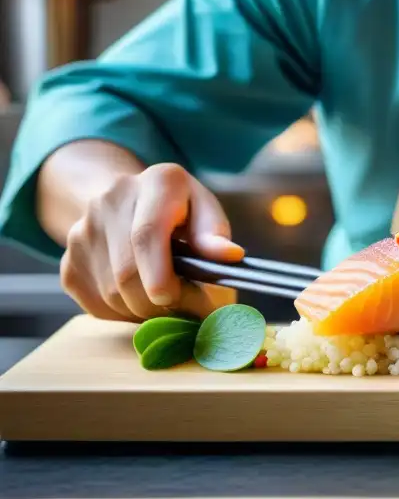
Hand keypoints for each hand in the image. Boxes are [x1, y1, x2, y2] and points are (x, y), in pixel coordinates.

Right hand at [60, 163, 242, 321]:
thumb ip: (216, 234)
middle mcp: (110, 201)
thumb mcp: (205, 211)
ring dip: (144, 312)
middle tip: (188, 311)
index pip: (146, 235)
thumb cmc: (179, 210)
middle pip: (126, 272)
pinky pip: (95, 305)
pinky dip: (123, 315)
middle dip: (159, 303)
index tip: (176, 299)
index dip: (160, 275)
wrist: (128, 200)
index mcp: (155, 183)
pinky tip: (142, 299)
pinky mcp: (68, 261)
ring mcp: (82, 231)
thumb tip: (230, 256)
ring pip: (110, 295)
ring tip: (168, 303)